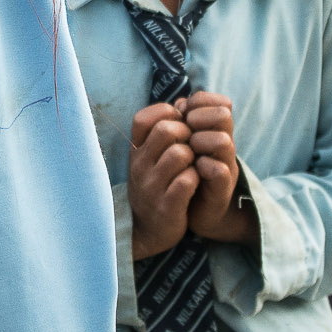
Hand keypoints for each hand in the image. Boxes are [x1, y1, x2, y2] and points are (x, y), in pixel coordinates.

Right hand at [127, 103, 197, 258]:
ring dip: (194, 158)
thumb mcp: (149, 158)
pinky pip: (188, 180)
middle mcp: (138, 166)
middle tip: (192, 146)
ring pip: (180, 154)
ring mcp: (151, 186)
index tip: (180, 125)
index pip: (143, 118)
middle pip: (166, 130)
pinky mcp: (167, 205)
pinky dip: (197, 178)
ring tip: (194, 166)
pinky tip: (195, 183)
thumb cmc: (155, 186)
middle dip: (187, 133)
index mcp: (135, 151)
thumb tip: (184, 101)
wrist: (149, 230)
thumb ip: (162, 132)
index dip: (167, 114)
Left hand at [179, 93, 257, 245]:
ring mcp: (225, 165)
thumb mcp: (182, 144)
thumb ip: (182, 122)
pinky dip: (203, 167)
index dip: (200, 102)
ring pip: (223, 140)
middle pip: (224, 115)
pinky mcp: (221, 188)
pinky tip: (192, 170)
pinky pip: (220, 171)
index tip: (183, 113)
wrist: (193, 212)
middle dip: (200, 118)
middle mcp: (224, 145)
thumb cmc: (186, 173)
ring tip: (188, 151)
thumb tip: (179, 103)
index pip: (220, 103)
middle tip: (185, 130)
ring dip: (200, 142)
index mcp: (214, 132)